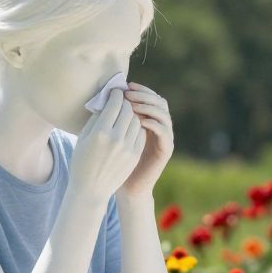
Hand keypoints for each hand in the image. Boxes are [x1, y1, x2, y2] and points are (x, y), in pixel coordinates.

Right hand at [70, 93, 145, 202]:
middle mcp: (116, 139)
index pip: (114, 104)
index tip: (115, 90)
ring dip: (132, 114)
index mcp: (100, 132)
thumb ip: (96, 117)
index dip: (116, 94)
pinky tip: (130, 126)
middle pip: (128, 110)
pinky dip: (136, 126)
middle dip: (125, 102)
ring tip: (126, 112)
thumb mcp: (84, 137)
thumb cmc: (82, 160)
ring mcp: (128, 148)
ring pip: (137, 120)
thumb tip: (107, 100)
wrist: (91, 189)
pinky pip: (140, 133)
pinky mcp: (135, 155)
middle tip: (122, 98)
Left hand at [118, 83, 173, 197]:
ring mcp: (165, 138)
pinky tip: (140, 121)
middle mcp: (160, 127)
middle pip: (160, 102)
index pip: (150, 97)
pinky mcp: (165, 150)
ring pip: (164, 114)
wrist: (125, 186)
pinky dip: (154, 123)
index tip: (125, 86)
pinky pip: (164, 132)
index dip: (140, 89)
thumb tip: (106, 96)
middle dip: (144, 95)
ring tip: (133, 105)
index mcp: (149, 120)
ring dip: (149, 107)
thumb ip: (114, 117)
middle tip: (129, 94)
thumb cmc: (114, 161)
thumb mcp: (113, 134)